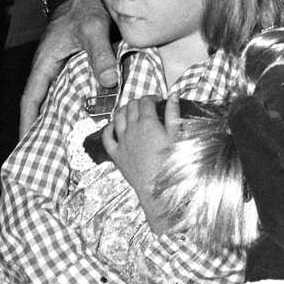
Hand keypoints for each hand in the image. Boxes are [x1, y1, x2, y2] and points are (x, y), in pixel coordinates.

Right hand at [19, 0, 115, 135]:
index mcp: (45, 63)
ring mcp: (63, 69)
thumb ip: (100, 53)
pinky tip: (88, 120)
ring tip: (68, 145)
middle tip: (49, 155)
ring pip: (57, 99)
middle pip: (42, 105)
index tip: (26, 144)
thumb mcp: (93, 29)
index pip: (31, 99)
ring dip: (60, 119)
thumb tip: (107, 82)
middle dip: (43, 129)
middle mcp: (51, 69)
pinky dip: (76, 106)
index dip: (27, 122)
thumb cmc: (86, 9)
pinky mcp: (76, 68)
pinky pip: (72, 91)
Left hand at [103, 93, 179, 228]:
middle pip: (130, 106)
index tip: (157, 101)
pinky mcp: (115, 154)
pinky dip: (108, 128)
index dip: (151, 97)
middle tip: (146, 106)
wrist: (157, 187)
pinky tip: (113, 126)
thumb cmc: (170, 162)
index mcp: (148, 123)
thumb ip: (173, 114)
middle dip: (138, 102)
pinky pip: (106, 137)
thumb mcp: (176, 136)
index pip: (145, 101)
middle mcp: (132, 129)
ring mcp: (122, 141)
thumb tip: (172, 96)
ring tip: (131, 112)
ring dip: (123, 110)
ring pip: (117, 117)